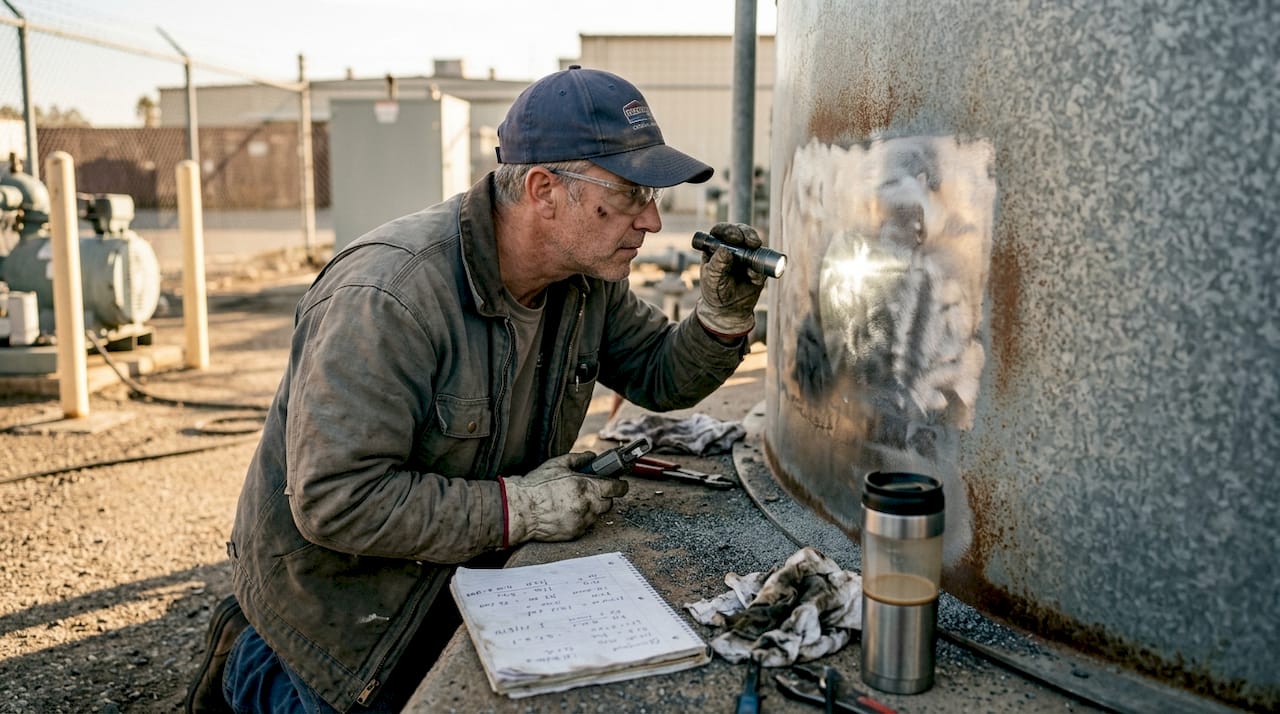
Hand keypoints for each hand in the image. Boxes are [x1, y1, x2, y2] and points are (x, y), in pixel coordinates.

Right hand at [503, 452, 628, 543]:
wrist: (521, 510)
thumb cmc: (536, 487)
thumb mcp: (557, 464)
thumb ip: (579, 459)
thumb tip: (592, 457)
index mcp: (586, 486)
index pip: (617, 488)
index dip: (620, 485)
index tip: (619, 484)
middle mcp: (588, 505)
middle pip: (609, 503)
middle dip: (604, 497)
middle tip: (592, 491)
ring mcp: (582, 521)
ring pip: (597, 515)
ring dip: (592, 508)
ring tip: (575, 502)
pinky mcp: (575, 533)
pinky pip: (585, 525)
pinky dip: (581, 519)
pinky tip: (568, 512)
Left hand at [696, 222, 766, 337]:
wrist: (728, 311)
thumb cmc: (715, 292)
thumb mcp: (712, 280)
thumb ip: (717, 266)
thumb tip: (725, 250)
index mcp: (716, 247)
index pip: (721, 231)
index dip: (728, 230)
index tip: (735, 238)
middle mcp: (732, 247)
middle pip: (741, 232)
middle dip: (747, 234)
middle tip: (752, 243)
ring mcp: (747, 255)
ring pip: (754, 243)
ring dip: (756, 247)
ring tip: (753, 262)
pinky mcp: (758, 266)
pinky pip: (764, 263)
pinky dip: (760, 269)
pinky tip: (753, 279)